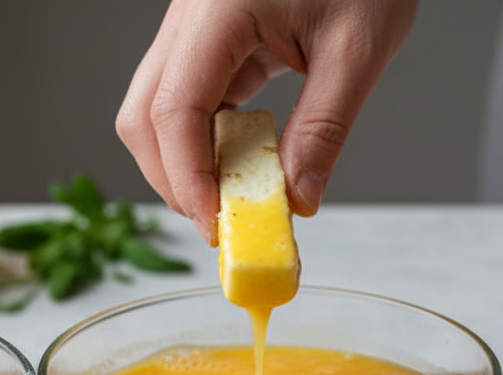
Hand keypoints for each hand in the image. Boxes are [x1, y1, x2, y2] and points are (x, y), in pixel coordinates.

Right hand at [117, 0, 417, 244]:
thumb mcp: (359, 49)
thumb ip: (324, 128)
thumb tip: (297, 199)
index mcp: (218, 8)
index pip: (174, 110)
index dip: (188, 179)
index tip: (218, 224)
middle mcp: (189, 16)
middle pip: (143, 117)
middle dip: (175, 180)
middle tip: (225, 222)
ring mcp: (192, 27)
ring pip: (155, 112)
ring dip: (187, 164)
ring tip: (238, 197)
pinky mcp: (208, 38)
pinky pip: (187, 100)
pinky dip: (208, 141)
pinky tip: (244, 162)